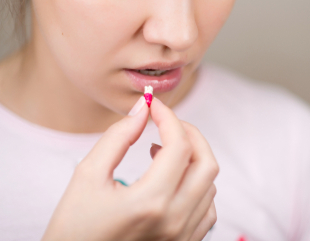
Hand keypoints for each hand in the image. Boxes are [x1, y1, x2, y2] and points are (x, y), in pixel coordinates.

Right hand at [42, 97, 217, 240]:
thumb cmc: (75, 227)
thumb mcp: (87, 176)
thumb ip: (118, 137)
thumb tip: (142, 110)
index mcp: (150, 202)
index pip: (179, 146)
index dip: (168, 117)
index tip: (153, 106)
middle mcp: (174, 220)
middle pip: (206, 163)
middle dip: (190, 134)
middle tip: (167, 123)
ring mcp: (183, 235)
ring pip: (210, 184)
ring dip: (192, 159)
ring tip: (161, 152)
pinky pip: (208, 207)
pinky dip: (197, 185)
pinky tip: (173, 180)